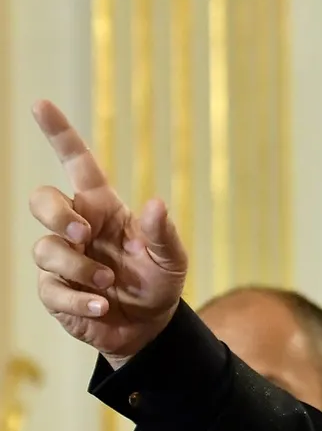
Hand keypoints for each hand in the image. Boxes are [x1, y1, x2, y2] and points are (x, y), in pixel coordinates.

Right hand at [28, 100, 187, 366]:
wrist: (148, 326)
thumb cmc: (158, 282)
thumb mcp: (171, 259)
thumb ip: (163, 233)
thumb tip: (156, 203)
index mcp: (104, 208)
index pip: (77, 163)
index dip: (59, 134)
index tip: (40, 105)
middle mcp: (78, 227)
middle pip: (42, 200)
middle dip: (55, 214)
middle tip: (83, 233)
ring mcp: (62, 259)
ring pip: (46, 249)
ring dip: (78, 267)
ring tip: (107, 284)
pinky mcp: (54, 290)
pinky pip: (52, 288)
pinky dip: (78, 300)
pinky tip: (102, 306)